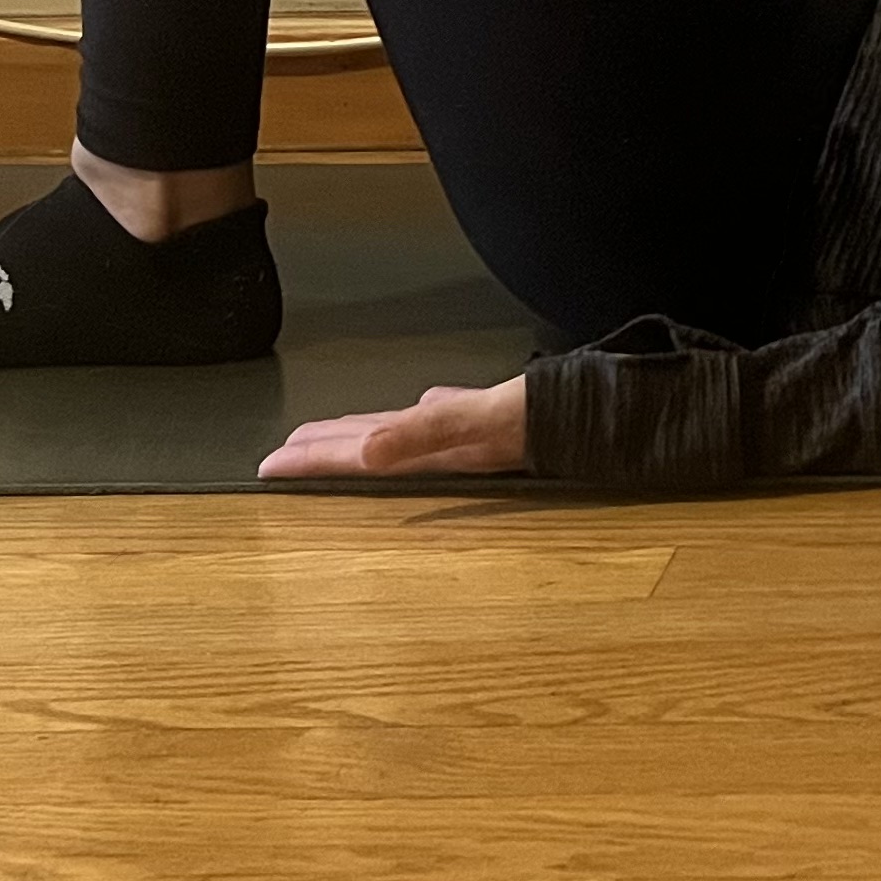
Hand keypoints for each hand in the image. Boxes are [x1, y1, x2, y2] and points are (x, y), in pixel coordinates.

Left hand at [259, 375, 527, 480]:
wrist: (612, 414)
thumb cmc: (548, 416)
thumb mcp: (484, 421)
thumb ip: (426, 431)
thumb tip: (366, 450)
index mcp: (432, 449)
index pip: (357, 457)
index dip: (313, 461)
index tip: (267, 467)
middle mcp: (444, 448)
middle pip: (370, 450)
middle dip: (324, 453)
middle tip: (277, 458)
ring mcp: (468, 437)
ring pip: (398, 439)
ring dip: (358, 439)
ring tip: (326, 440)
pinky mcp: (494, 420)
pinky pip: (437, 422)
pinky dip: (414, 422)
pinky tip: (415, 415)